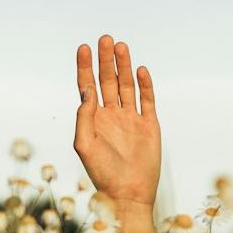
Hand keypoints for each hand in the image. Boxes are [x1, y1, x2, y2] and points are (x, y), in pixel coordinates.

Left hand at [74, 35, 160, 207]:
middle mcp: (111, 115)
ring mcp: (130, 119)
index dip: (85, 67)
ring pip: (126, 86)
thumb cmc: (102, 173)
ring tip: (120, 46)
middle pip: (108, 81)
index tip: (84, 48)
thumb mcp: (85, 144)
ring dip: (123, 66)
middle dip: (105, 60)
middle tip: (104, 39)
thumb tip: (87, 90)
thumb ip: (84, 116)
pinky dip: (144, 84)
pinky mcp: (149, 125)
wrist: (128, 193)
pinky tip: (140, 69)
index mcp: (93, 119)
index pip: (88, 86)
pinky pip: (147, 100)